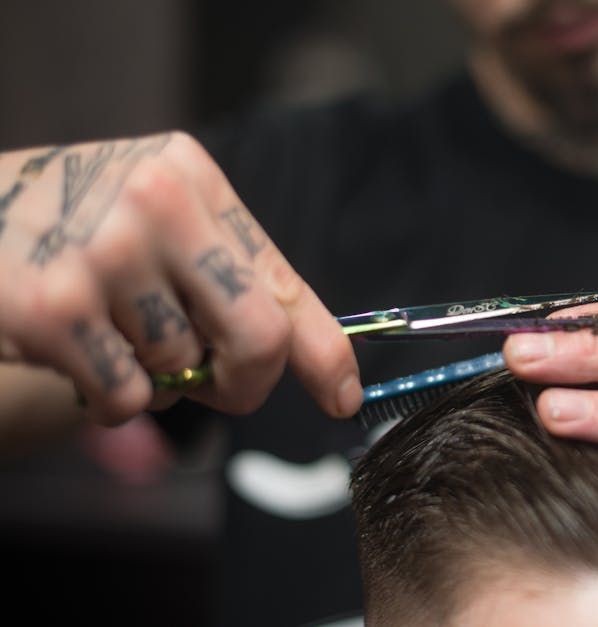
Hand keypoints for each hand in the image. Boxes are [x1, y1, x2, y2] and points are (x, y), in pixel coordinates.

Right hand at [0, 133, 360, 423]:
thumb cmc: (72, 225)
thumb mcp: (158, 219)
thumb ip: (229, 276)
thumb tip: (313, 360)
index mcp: (194, 178)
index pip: (283, 282)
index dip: (324, 352)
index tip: (343, 396)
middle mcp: (158, 202)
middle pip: (258, 339)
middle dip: (244, 384)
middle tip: (214, 387)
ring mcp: (105, 253)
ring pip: (181, 373)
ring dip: (152, 377)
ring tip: (108, 330)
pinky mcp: (53, 307)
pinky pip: (125, 399)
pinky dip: (106, 396)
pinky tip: (74, 348)